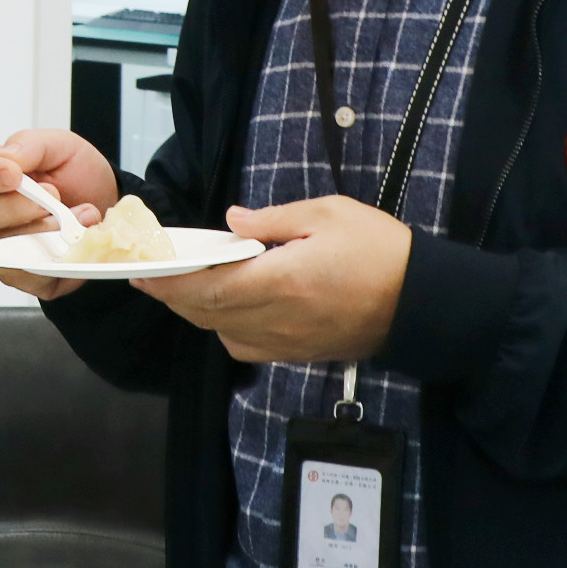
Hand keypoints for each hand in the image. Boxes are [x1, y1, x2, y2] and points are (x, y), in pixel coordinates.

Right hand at [0, 130, 116, 300]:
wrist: (108, 203)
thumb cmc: (77, 173)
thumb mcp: (60, 146)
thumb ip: (30, 146)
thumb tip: (7, 160)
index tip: (15, 174)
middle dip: (15, 206)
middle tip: (53, 194)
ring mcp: (4, 247)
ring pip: (0, 248)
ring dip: (42, 231)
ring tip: (78, 215)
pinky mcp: (25, 274)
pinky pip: (24, 274)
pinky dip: (54, 256)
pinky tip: (77, 239)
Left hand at [133, 197, 412, 361]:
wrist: (423, 302)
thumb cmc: (380, 250)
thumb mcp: (327, 214)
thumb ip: (272, 220)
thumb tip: (231, 222)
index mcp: (282, 281)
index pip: (209, 288)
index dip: (169, 282)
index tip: (143, 270)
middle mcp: (278, 319)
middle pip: (207, 314)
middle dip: (172, 296)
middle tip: (147, 276)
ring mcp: (288, 342)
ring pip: (222, 333)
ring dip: (196, 311)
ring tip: (180, 286)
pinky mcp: (298, 353)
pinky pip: (246, 345)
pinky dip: (224, 327)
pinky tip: (225, 306)